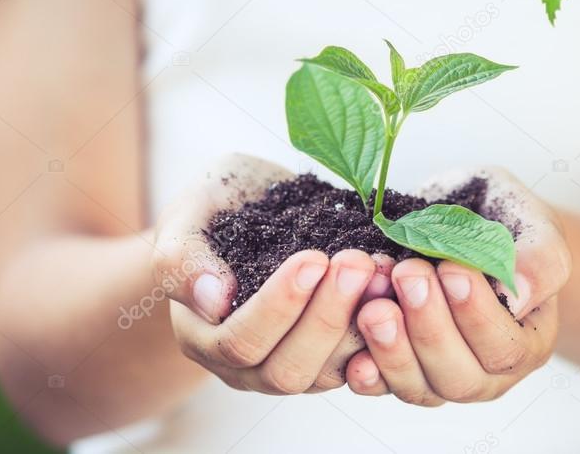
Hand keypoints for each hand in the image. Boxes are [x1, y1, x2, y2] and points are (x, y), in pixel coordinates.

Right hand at [153, 153, 391, 394]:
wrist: (248, 207)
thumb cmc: (213, 209)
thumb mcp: (187, 214)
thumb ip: (182, 256)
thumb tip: (212, 297)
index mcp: (203, 335)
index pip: (240, 342)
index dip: (279, 306)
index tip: (312, 257)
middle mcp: (246, 365)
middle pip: (288, 369)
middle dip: (327, 318)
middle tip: (356, 263)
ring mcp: (291, 362)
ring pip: (330, 372)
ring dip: (361, 323)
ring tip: (383, 270)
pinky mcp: (331, 355)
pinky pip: (360, 361)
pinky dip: (382, 327)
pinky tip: (397, 283)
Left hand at [345, 166, 570, 404]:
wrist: (464, 219)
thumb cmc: (503, 220)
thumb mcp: (533, 224)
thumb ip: (540, 258)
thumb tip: (520, 293)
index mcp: (527, 341)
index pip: (505, 348)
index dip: (476, 314)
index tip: (451, 268)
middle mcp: (486, 372)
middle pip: (459, 377)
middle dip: (429, 327)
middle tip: (407, 275)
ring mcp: (439, 376)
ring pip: (419, 388)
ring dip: (392, 350)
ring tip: (374, 307)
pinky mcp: (399, 372)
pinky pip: (381, 385)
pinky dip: (366, 372)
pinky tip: (352, 353)